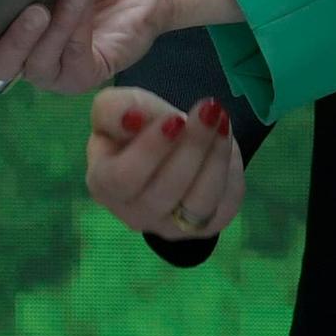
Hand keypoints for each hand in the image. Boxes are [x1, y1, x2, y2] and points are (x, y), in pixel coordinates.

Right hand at [0, 0, 156, 95]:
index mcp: (9, 25)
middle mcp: (28, 52)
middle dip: (10, 40)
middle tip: (32, 10)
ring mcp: (58, 67)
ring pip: (36, 68)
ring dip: (50, 33)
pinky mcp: (90, 74)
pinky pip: (73, 68)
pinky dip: (75, 37)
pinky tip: (82, 7)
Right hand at [87, 86, 246, 240]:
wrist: (166, 147)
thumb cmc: (135, 128)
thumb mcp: (117, 108)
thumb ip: (116, 109)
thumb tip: (134, 118)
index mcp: (104, 185)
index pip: (123, 178)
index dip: (151, 150)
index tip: (176, 119)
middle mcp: (134, 214)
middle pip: (165, 190)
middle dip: (192, 147)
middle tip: (209, 111)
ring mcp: (171, 227)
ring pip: (199, 202)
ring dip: (216, 158)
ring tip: (222, 122)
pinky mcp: (206, 228)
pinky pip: (225, 206)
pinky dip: (230, 172)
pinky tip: (226, 143)